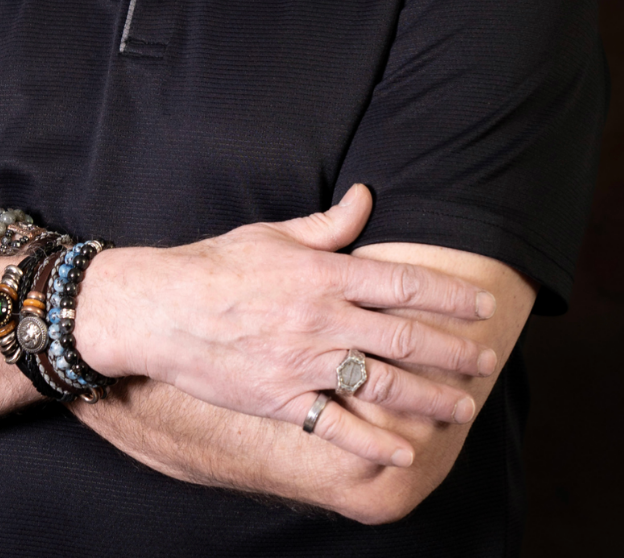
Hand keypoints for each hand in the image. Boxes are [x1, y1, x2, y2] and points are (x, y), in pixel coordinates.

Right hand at [75, 184, 497, 467]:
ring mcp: (303, 363)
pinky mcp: (281, 398)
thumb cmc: (216, 264)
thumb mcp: (273, 234)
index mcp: (322, 275)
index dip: (449, 294)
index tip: (483, 304)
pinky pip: (335, 427)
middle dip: (454, 350)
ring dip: (429, 398)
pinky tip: (404, 453)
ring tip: (462, 407)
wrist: (161, 308)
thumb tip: (367, 196)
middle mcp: (321, 319)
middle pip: (404, 337)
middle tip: (488, 359)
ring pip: (381, 384)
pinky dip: (372, 443)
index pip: (402, 283)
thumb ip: (328, 224)